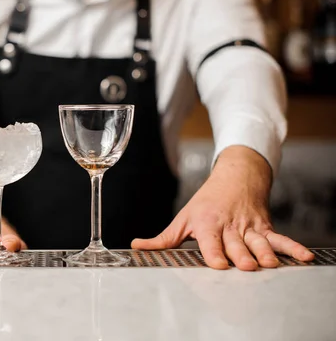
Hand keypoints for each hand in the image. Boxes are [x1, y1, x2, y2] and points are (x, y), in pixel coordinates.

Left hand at [131, 146, 314, 270]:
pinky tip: (304, 257)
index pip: (211, 241)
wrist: (236, 177)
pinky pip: (280, 238)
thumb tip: (137, 247)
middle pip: (236, 244)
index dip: (214, 252)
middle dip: (241, 254)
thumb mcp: (183, 218)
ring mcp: (250, 227)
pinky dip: (293, 247)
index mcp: (208, 223)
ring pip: (259, 241)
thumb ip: (163, 239)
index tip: (217, 263)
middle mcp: (230, 226)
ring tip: (271, 263)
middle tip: (246, 265)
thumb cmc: (207, 201)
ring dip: (265, 252)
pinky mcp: (265, 227)